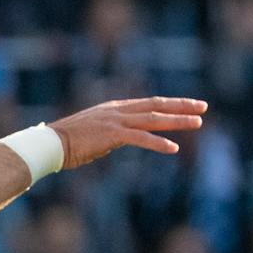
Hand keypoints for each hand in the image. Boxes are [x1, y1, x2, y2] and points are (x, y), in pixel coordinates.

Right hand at [49, 98, 207, 169]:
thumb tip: (114, 141)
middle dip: (181, 106)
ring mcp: (115, 121)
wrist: (50, 144)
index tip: (187, 105)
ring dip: (177, 121)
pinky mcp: (112, 135)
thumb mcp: (92, 134)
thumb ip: (107, 134)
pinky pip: (140, 138)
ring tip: (198, 123)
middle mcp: (118, 111)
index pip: (147, 103)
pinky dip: (158, 143)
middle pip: (155, 105)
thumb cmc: (64, 143)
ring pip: (153, 119)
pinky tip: (173, 148)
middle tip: (203, 107)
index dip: (169, 103)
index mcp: (114, 108)